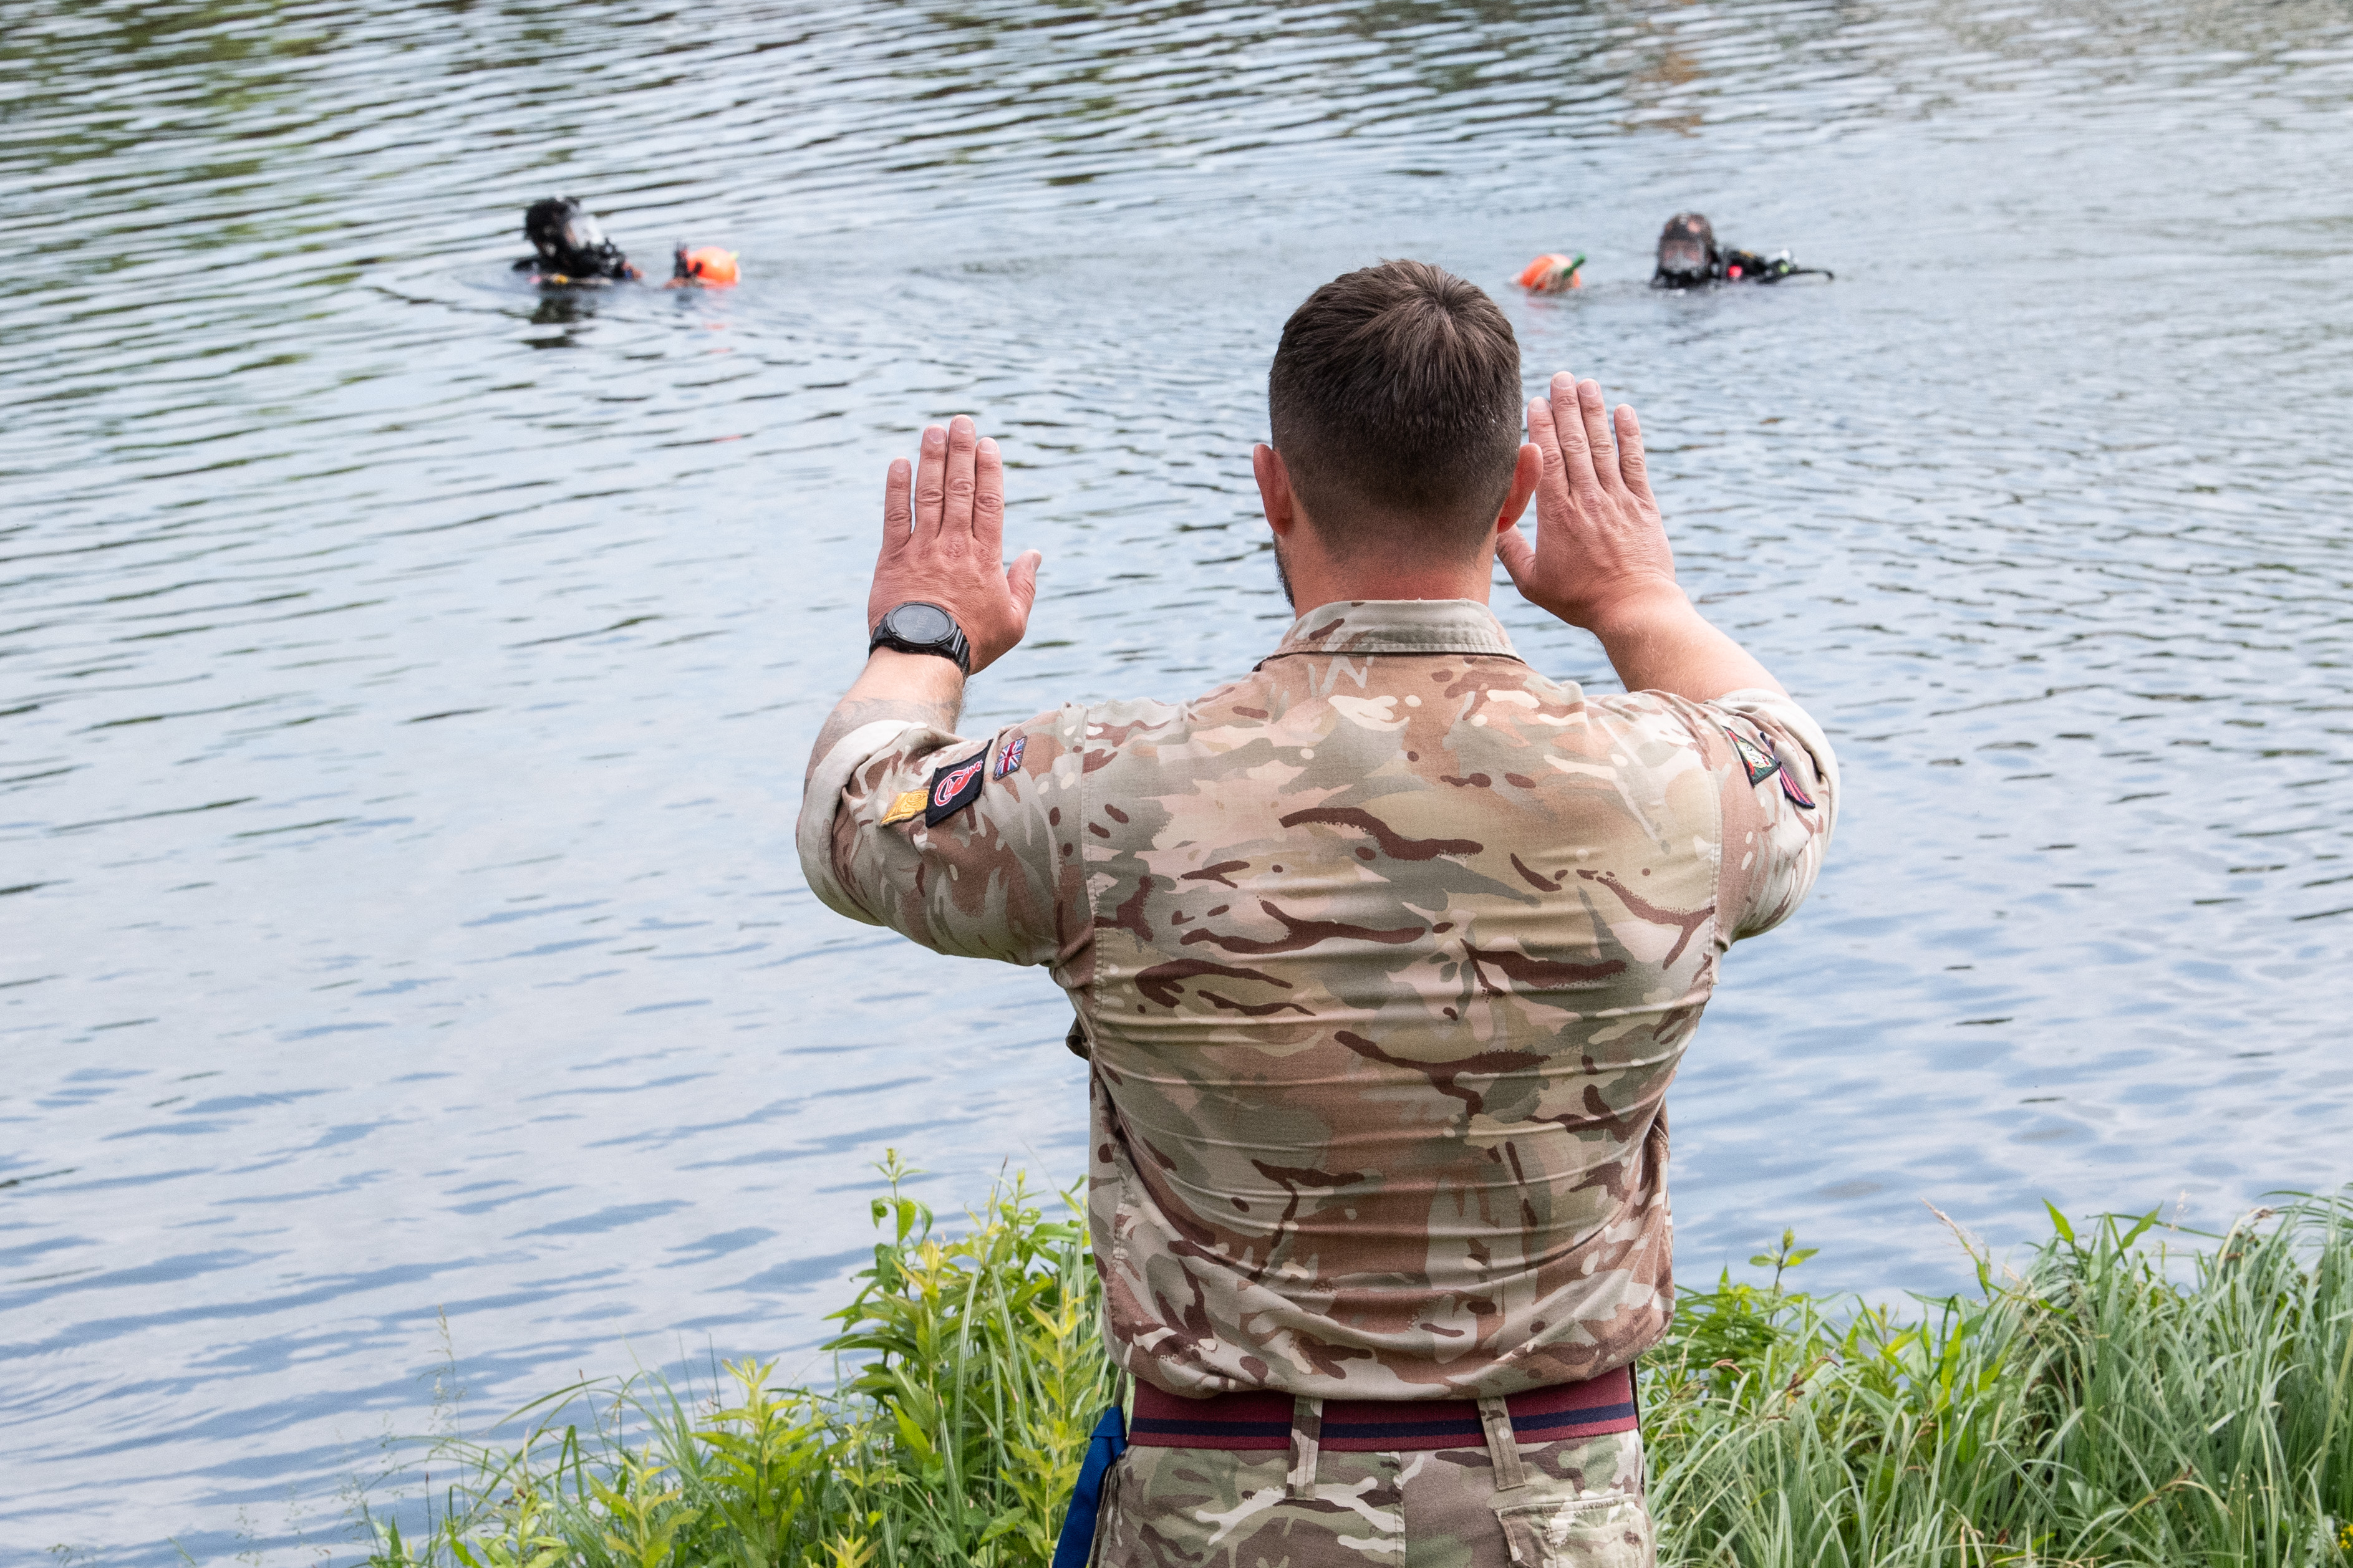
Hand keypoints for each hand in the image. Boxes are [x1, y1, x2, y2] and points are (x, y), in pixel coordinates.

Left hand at [868, 415, 1041, 674]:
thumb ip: (1025, 585)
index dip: (988, 470)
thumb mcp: (1013, 622)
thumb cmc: (972, 644)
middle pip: (959, 489)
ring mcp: (922, 549)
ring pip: (928, 495)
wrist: (923, 659)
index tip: (987, 444)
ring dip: (931, 459)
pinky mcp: (892, 559)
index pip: (989, 503)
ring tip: (932, 430)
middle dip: (960, 452)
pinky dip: (896, 488)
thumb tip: (1035, 554)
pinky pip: (894, 516)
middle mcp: (954, 546)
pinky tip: (899, 463)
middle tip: (960, 421)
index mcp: (985, 558)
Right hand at [1497, 371, 1683, 631]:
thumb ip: (1510, 551)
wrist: (1633, 608)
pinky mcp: (1643, 505)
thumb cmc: (1580, 599)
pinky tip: (1623, 411)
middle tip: (1561, 376)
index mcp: (1557, 515)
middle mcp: (1587, 499)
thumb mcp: (1533, 582)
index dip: (1542, 427)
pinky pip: (1634, 462)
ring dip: (1594, 412)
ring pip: (1603, 446)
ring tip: (1587, 383)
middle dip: (1566, 406)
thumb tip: (1491, 525)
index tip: (1536, 401)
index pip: (1547, 460)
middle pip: (1574, 443)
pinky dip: (1629, 435)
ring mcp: (1618, 499)